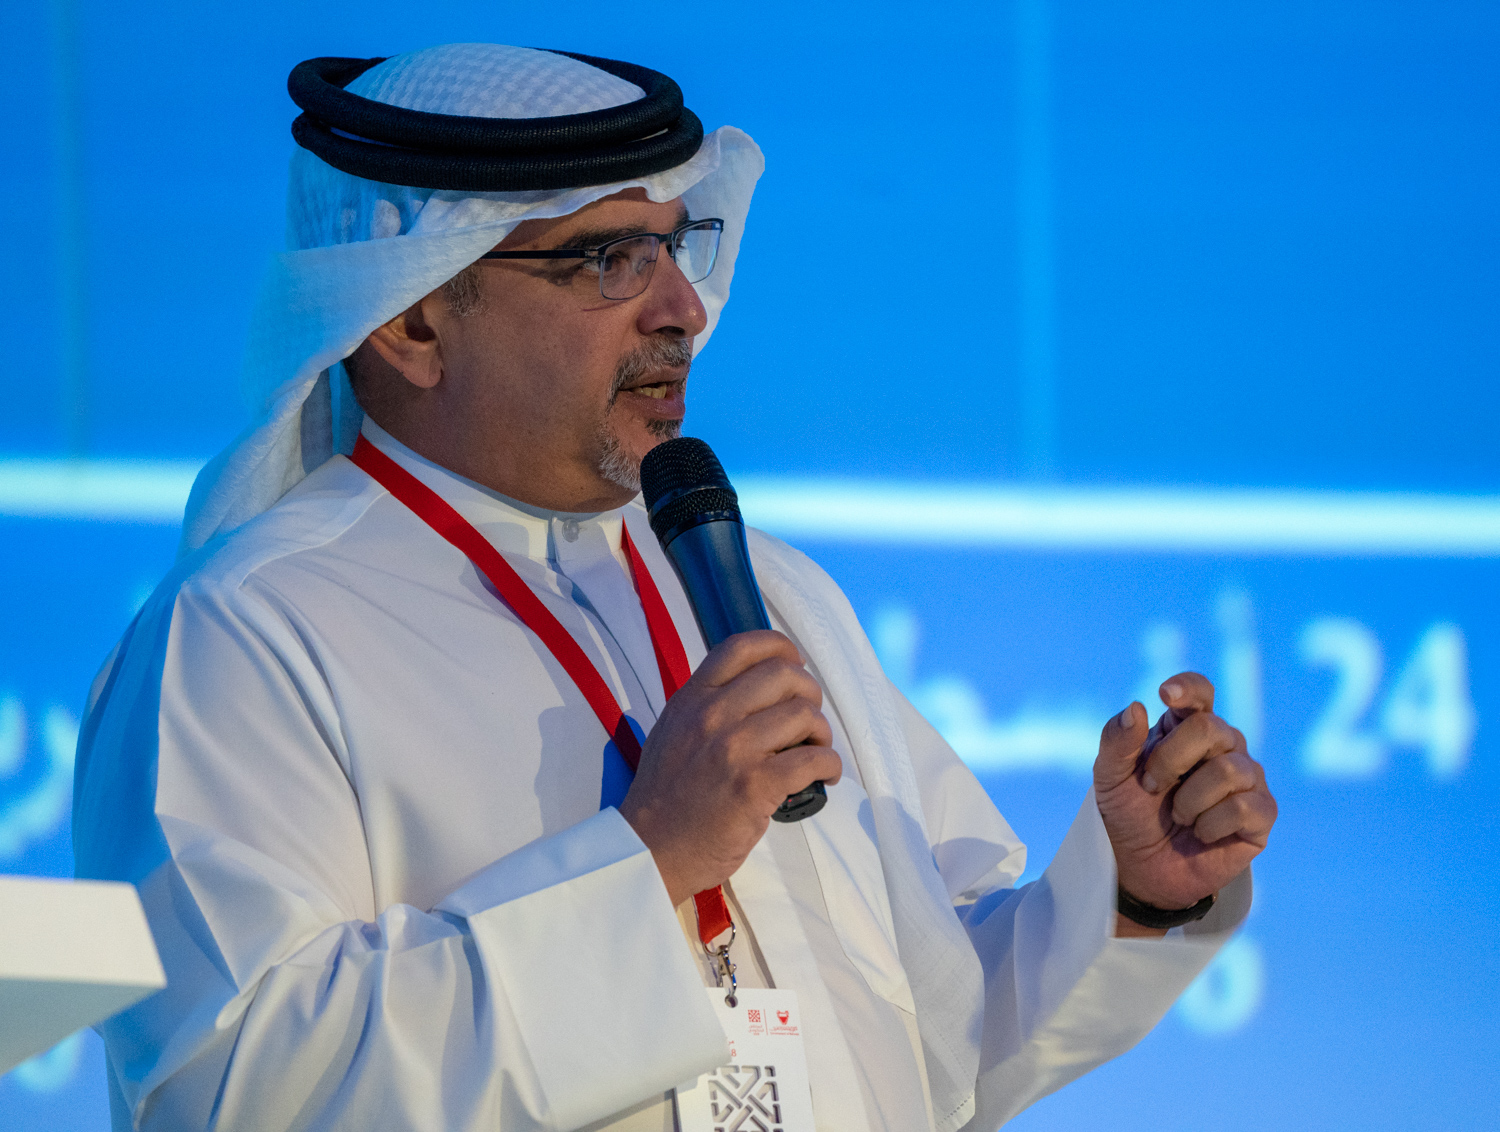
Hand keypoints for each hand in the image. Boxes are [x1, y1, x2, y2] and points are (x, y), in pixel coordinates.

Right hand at [619, 630, 842, 906]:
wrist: (650, 849)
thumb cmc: (665, 796)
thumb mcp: (672, 731)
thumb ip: (705, 706)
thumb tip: (753, 690)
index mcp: (692, 698)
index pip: (742, 647)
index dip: (780, 648)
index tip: (795, 665)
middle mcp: (712, 715)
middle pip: (784, 675)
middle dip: (809, 694)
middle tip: (808, 721)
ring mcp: (733, 749)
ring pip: (804, 715)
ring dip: (822, 733)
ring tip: (816, 750)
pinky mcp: (754, 786)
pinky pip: (812, 759)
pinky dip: (829, 765)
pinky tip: (824, 776)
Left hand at [1094, 672, 1276, 936]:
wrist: (1141, 868)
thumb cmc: (1129, 814)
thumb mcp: (1110, 778)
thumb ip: (1117, 742)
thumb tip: (1137, 708)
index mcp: (1186, 728)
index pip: (1201, 691)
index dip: (1188, 688)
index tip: (1166, 695)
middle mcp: (1224, 746)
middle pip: (1211, 728)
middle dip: (1170, 761)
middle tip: (1151, 787)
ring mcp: (1248, 778)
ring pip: (1229, 770)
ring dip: (1189, 800)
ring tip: (1177, 816)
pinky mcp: (1262, 814)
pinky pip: (1244, 807)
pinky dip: (1210, 824)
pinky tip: (1202, 833)